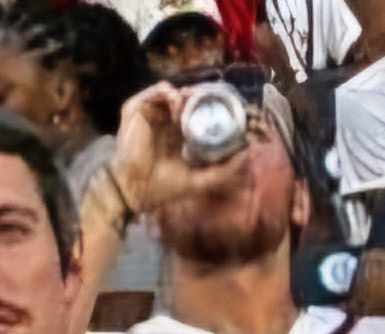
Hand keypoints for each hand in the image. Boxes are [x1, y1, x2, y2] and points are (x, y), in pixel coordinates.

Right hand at [108, 83, 259, 218]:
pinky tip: (178, 102)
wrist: (138, 190)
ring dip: (186, 93)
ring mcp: (150, 114)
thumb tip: (249, 155)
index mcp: (180, 133)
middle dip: (202, 96)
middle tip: (217, 97)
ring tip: (197, 99)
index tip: (230, 105)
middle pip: (187, 99)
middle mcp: (165, 121)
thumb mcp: (203, 179)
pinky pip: (153, 92)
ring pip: (172, 93)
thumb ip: (225, 170)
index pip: (198, 112)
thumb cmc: (166, 187)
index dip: (213, 106)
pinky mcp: (135, 110)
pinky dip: (167, 93)